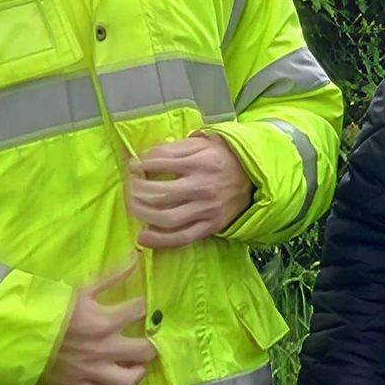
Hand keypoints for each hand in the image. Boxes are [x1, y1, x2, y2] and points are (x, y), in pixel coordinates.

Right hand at [41, 263, 156, 384]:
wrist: (14, 330)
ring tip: (133, 365)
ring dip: (135, 373)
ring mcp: (90, 370)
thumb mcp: (81, 289)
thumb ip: (112, 276)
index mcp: (104, 321)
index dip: (146, 307)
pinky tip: (110, 380)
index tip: (143, 308)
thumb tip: (137, 257)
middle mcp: (102, 348)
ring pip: (128, 381)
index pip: (141, 311)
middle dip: (150, 345)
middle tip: (145, 341)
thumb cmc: (48, 307)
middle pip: (146, 352)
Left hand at [127, 132, 251, 248]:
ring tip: (133, 207)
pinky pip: (183, 237)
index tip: (133, 168)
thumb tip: (141, 160)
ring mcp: (208, 209)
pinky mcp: (212, 226)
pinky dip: (160, 240)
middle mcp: (203, 187)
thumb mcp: (200, 144)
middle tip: (130, 188)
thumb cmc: (221, 157)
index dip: (138, 166)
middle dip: (135, 191)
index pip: (158, 164)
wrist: (254, 175)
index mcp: (199, 162)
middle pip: (158, 193)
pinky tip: (143, 236)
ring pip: (166, 217)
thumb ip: (171, 149)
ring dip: (142, 213)